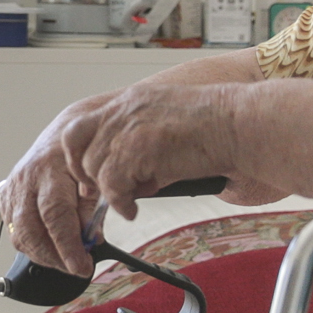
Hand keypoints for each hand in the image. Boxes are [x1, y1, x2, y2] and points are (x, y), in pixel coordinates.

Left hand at [1, 83, 243, 276]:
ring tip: (127, 204)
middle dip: (81, 178)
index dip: (78, 158)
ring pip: (93, 169)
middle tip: (94, 199)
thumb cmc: (212, 131)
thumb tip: (126, 187)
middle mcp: (120, 110)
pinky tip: (134, 209)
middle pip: (75, 148)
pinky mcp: (136, 147)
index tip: (85, 182)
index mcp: (125, 103)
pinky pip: (112, 185)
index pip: (79, 128)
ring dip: (107, 193)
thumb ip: (137, 152)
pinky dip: (119, 203)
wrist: (238, 124)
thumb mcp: (163, 132)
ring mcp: (126, 127)